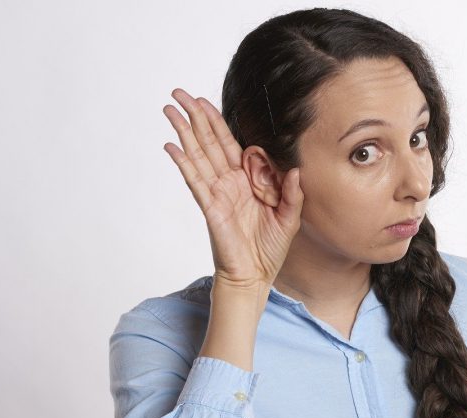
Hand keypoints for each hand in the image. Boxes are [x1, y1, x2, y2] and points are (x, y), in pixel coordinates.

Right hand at [162, 88, 302, 290]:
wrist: (255, 276)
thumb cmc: (269, 249)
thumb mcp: (289, 217)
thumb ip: (293, 193)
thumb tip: (297, 169)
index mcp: (246, 181)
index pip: (229, 144)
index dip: (217, 122)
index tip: (204, 102)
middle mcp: (228, 182)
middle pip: (208, 142)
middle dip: (194, 116)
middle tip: (179, 92)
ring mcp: (217, 193)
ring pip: (198, 155)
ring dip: (183, 132)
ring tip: (169, 109)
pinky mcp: (210, 207)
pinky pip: (195, 181)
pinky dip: (184, 163)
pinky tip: (172, 146)